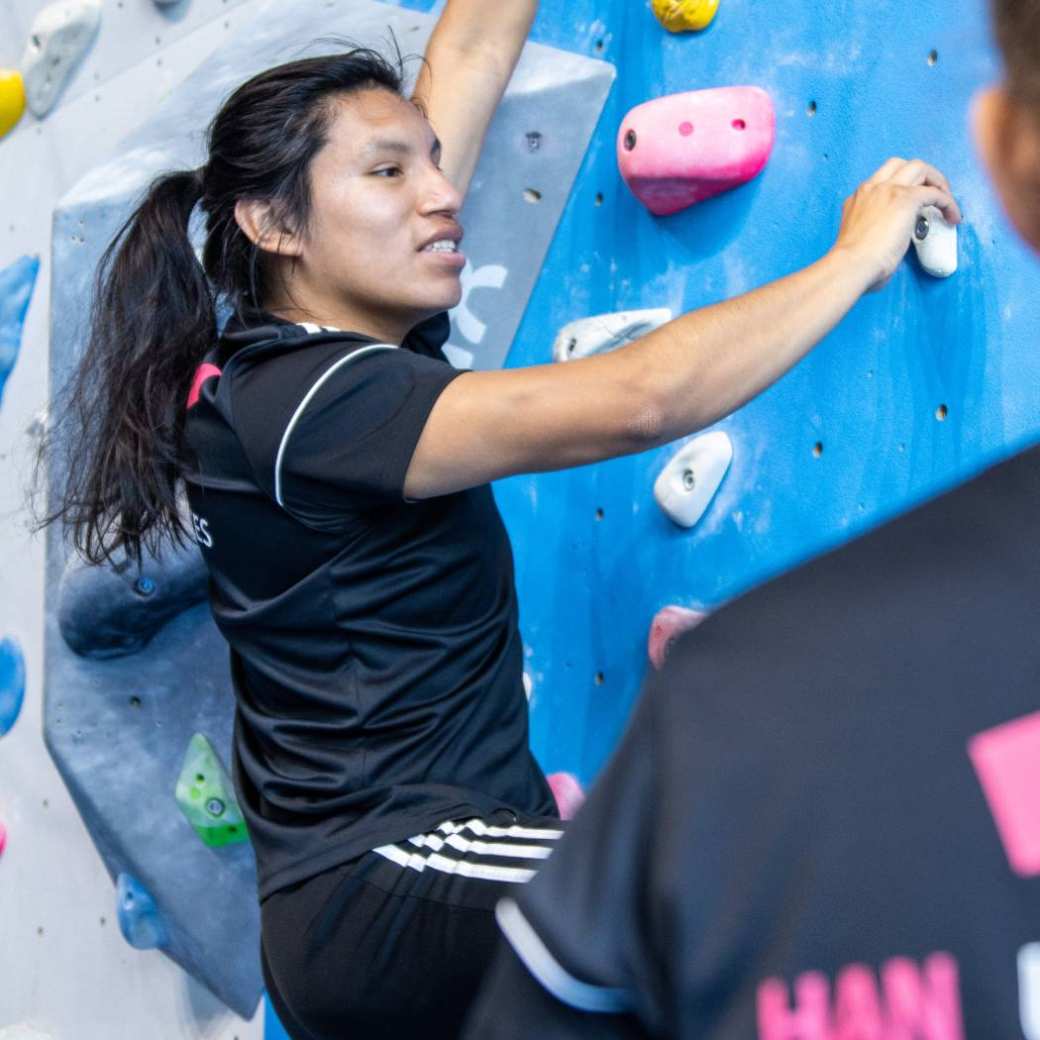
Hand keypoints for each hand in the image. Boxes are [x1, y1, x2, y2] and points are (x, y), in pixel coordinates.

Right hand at [831, 158, 962, 292]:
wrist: (850, 266)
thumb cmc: (852, 265)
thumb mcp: (859, 239)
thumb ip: (875, 231)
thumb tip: (892, 246)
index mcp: (858, 199)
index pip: (883, 181)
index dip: (901, 188)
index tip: (911, 205)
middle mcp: (872, 189)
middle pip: (901, 164)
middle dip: (921, 176)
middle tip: (932, 195)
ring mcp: (889, 190)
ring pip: (920, 167)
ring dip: (936, 181)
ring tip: (945, 200)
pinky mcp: (906, 199)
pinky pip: (935, 193)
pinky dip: (948, 203)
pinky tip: (953, 217)